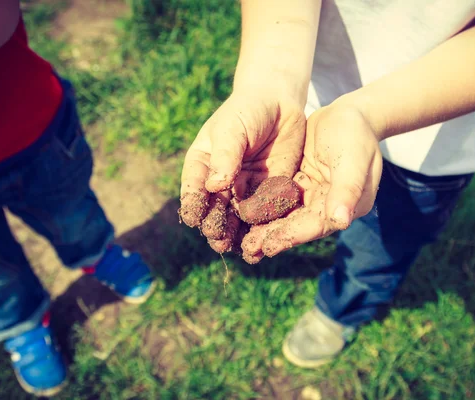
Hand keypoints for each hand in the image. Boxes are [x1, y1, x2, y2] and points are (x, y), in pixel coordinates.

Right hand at [179, 87, 305, 252]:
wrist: (280, 104)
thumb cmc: (247, 111)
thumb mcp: (232, 129)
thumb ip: (225, 156)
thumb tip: (214, 186)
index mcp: (203, 166)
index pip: (195, 189)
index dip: (194, 205)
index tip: (195, 218)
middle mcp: (221, 183)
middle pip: (216, 210)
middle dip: (215, 225)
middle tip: (217, 239)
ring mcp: (245, 189)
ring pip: (238, 217)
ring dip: (237, 234)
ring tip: (236, 248)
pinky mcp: (269, 192)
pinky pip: (265, 212)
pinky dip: (263, 227)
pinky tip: (262, 240)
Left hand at [240, 100, 382, 262]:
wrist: (351, 112)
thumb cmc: (356, 133)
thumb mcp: (353, 160)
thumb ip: (347, 189)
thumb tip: (340, 222)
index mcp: (348, 207)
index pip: (316, 225)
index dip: (292, 236)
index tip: (268, 247)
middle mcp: (331, 206)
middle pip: (298, 225)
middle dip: (273, 237)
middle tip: (247, 250)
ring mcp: (315, 195)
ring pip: (287, 214)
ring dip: (265, 226)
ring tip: (241, 240)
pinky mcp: (301, 183)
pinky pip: (280, 197)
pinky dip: (264, 206)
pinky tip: (242, 211)